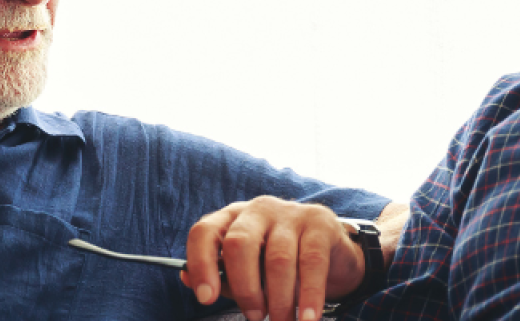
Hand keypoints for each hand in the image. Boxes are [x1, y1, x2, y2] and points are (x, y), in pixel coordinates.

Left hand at [183, 196, 364, 320]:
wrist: (332, 251)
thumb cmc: (278, 263)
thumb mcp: (249, 269)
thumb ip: (222, 275)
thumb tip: (187, 279)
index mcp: (232, 218)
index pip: (205, 232)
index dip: (201, 265)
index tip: (205, 298)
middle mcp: (258, 209)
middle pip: (239, 244)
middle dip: (245, 288)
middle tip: (254, 317)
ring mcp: (290, 213)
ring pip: (278, 259)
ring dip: (279, 300)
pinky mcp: (320, 223)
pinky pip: (311, 263)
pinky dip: (310, 296)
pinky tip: (307, 318)